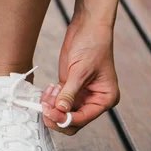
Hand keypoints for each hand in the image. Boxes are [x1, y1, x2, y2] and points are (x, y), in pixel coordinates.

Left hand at [40, 18, 119, 134]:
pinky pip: (57, 103)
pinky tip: (49, 90)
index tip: (51, 112)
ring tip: (49, 91)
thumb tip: (60, 110)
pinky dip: (50, 100)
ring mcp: (81, 96)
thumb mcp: (80, 71)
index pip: (83, 118)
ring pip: (63, 113)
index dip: (66, 119)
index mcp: (105, 98)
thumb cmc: (93, 45)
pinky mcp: (70, 89)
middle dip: (57, 116)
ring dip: (52, 108)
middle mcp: (94, 100)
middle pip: (73, 121)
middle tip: (45, 107)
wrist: (87, 28)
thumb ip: (69, 93)